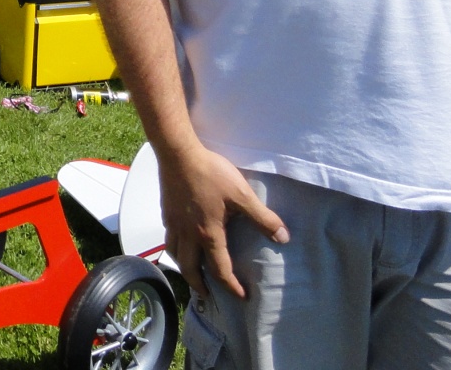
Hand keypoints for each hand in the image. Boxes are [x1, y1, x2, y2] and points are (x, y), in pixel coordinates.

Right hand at [157, 143, 288, 299]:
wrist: (178, 153)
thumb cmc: (211, 174)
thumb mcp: (242, 195)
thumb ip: (263, 218)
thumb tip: (284, 238)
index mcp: (208, 234)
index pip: (219, 269)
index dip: (231, 286)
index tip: (241, 296)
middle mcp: (188, 234)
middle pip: (190, 268)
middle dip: (199, 285)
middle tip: (208, 295)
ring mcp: (174, 222)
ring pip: (175, 254)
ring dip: (184, 267)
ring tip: (191, 271)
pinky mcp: (167, 210)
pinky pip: (169, 237)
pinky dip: (175, 247)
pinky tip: (180, 240)